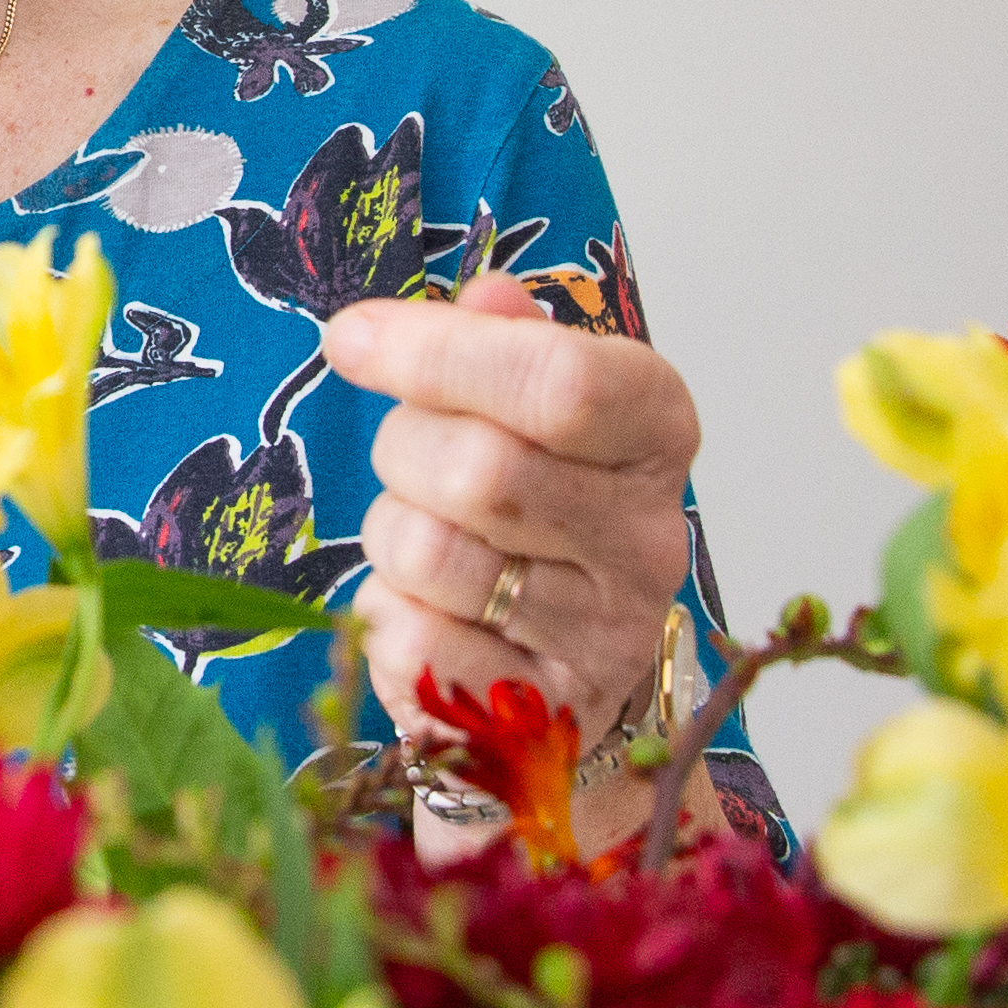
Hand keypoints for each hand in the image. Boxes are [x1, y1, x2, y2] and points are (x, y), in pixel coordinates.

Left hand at [323, 272, 707, 852]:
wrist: (557, 668)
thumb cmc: (532, 506)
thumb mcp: (526, 405)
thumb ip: (502, 343)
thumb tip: (488, 295)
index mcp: (657, 430)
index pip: (561, 381)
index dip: (436, 353)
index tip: (350, 338)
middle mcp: (651, 535)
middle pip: (478, 469)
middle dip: (402, 452)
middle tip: (410, 461)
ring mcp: (608, 633)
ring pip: (430, 554)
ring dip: (391, 536)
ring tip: (428, 540)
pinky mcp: (543, 712)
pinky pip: (412, 642)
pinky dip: (389, 619)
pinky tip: (432, 614)